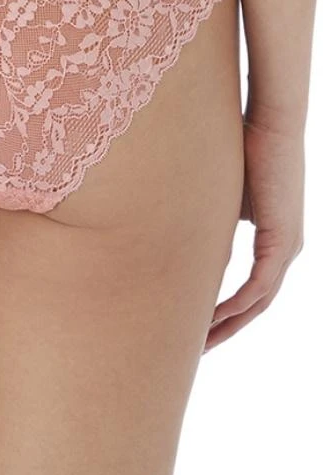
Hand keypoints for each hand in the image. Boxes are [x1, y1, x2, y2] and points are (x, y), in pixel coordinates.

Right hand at [204, 114, 304, 350]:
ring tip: (200, 344)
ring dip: (230, 325)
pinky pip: (259, 286)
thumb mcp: (223, 197)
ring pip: (259, 303)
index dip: (226, 311)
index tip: (197, 326)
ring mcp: (288, 247)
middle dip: (227, 329)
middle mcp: (287, 249)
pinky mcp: (282, 241)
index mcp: (276, 239)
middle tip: (197, 351)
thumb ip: (212, 224)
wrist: (271, 123)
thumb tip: (186, 242)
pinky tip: (212, 318)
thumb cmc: (245, 146)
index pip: (253, 288)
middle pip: (257, 305)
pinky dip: (236, 305)